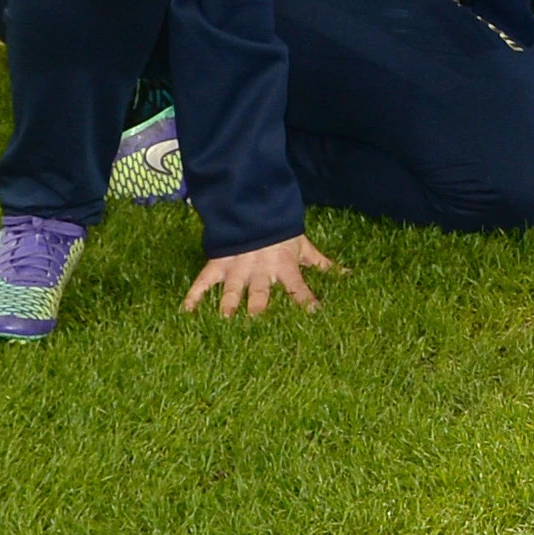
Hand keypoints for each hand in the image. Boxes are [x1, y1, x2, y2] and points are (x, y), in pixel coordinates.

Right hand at [183, 233, 336, 317]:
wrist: (255, 208)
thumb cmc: (282, 232)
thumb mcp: (303, 247)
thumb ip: (323, 264)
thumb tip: (349, 275)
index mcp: (284, 267)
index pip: (298, 288)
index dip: (306, 301)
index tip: (313, 317)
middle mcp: (260, 270)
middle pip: (260, 294)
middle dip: (258, 310)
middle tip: (256, 327)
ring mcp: (237, 268)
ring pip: (232, 290)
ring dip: (228, 306)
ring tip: (224, 323)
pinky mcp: (218, 264)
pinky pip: (203, 281)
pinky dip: (193, 296)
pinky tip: (185, 312)